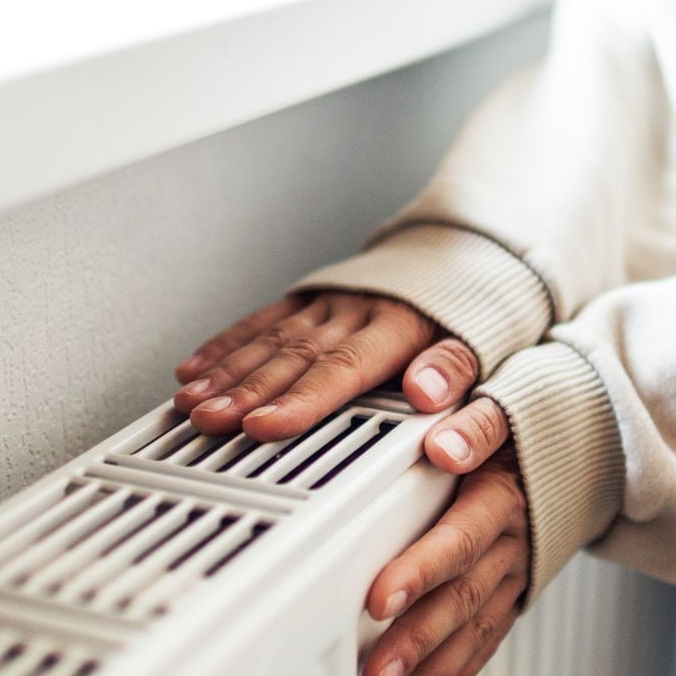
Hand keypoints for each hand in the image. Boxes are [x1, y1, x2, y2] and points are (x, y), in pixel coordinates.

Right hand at [173, 292, 478, 439]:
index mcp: (397, 326)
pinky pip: (261, 320)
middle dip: (245, 391)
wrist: (461, 249)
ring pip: (269, 339)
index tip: (264, 426)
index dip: (301, 400)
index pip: (341, 368)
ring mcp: (327, 302)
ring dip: (226, 372)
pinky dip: (225, 345)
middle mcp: (354, 311)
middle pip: (293, 357)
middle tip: (210, 420)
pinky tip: (195, 367)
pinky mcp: (309, 297)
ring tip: (192, 402)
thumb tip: (427, 393)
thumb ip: (454, 368)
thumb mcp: (483, 341)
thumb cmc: (471, 309)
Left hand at [361, 396, 523, 675]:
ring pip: (473, 629)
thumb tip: (444, 439)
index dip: (420, 569)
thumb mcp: (505, 400)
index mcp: (503, 493)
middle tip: (375, 674)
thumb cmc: (530, 419)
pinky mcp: (516, 591)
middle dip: (417, 640)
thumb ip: (476, 418)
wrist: (591, 440)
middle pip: (462, 596)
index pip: (459, 537)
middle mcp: (513, 539)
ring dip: (433, 672)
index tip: (377, 598)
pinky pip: (488, 640)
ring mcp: (516, 571)